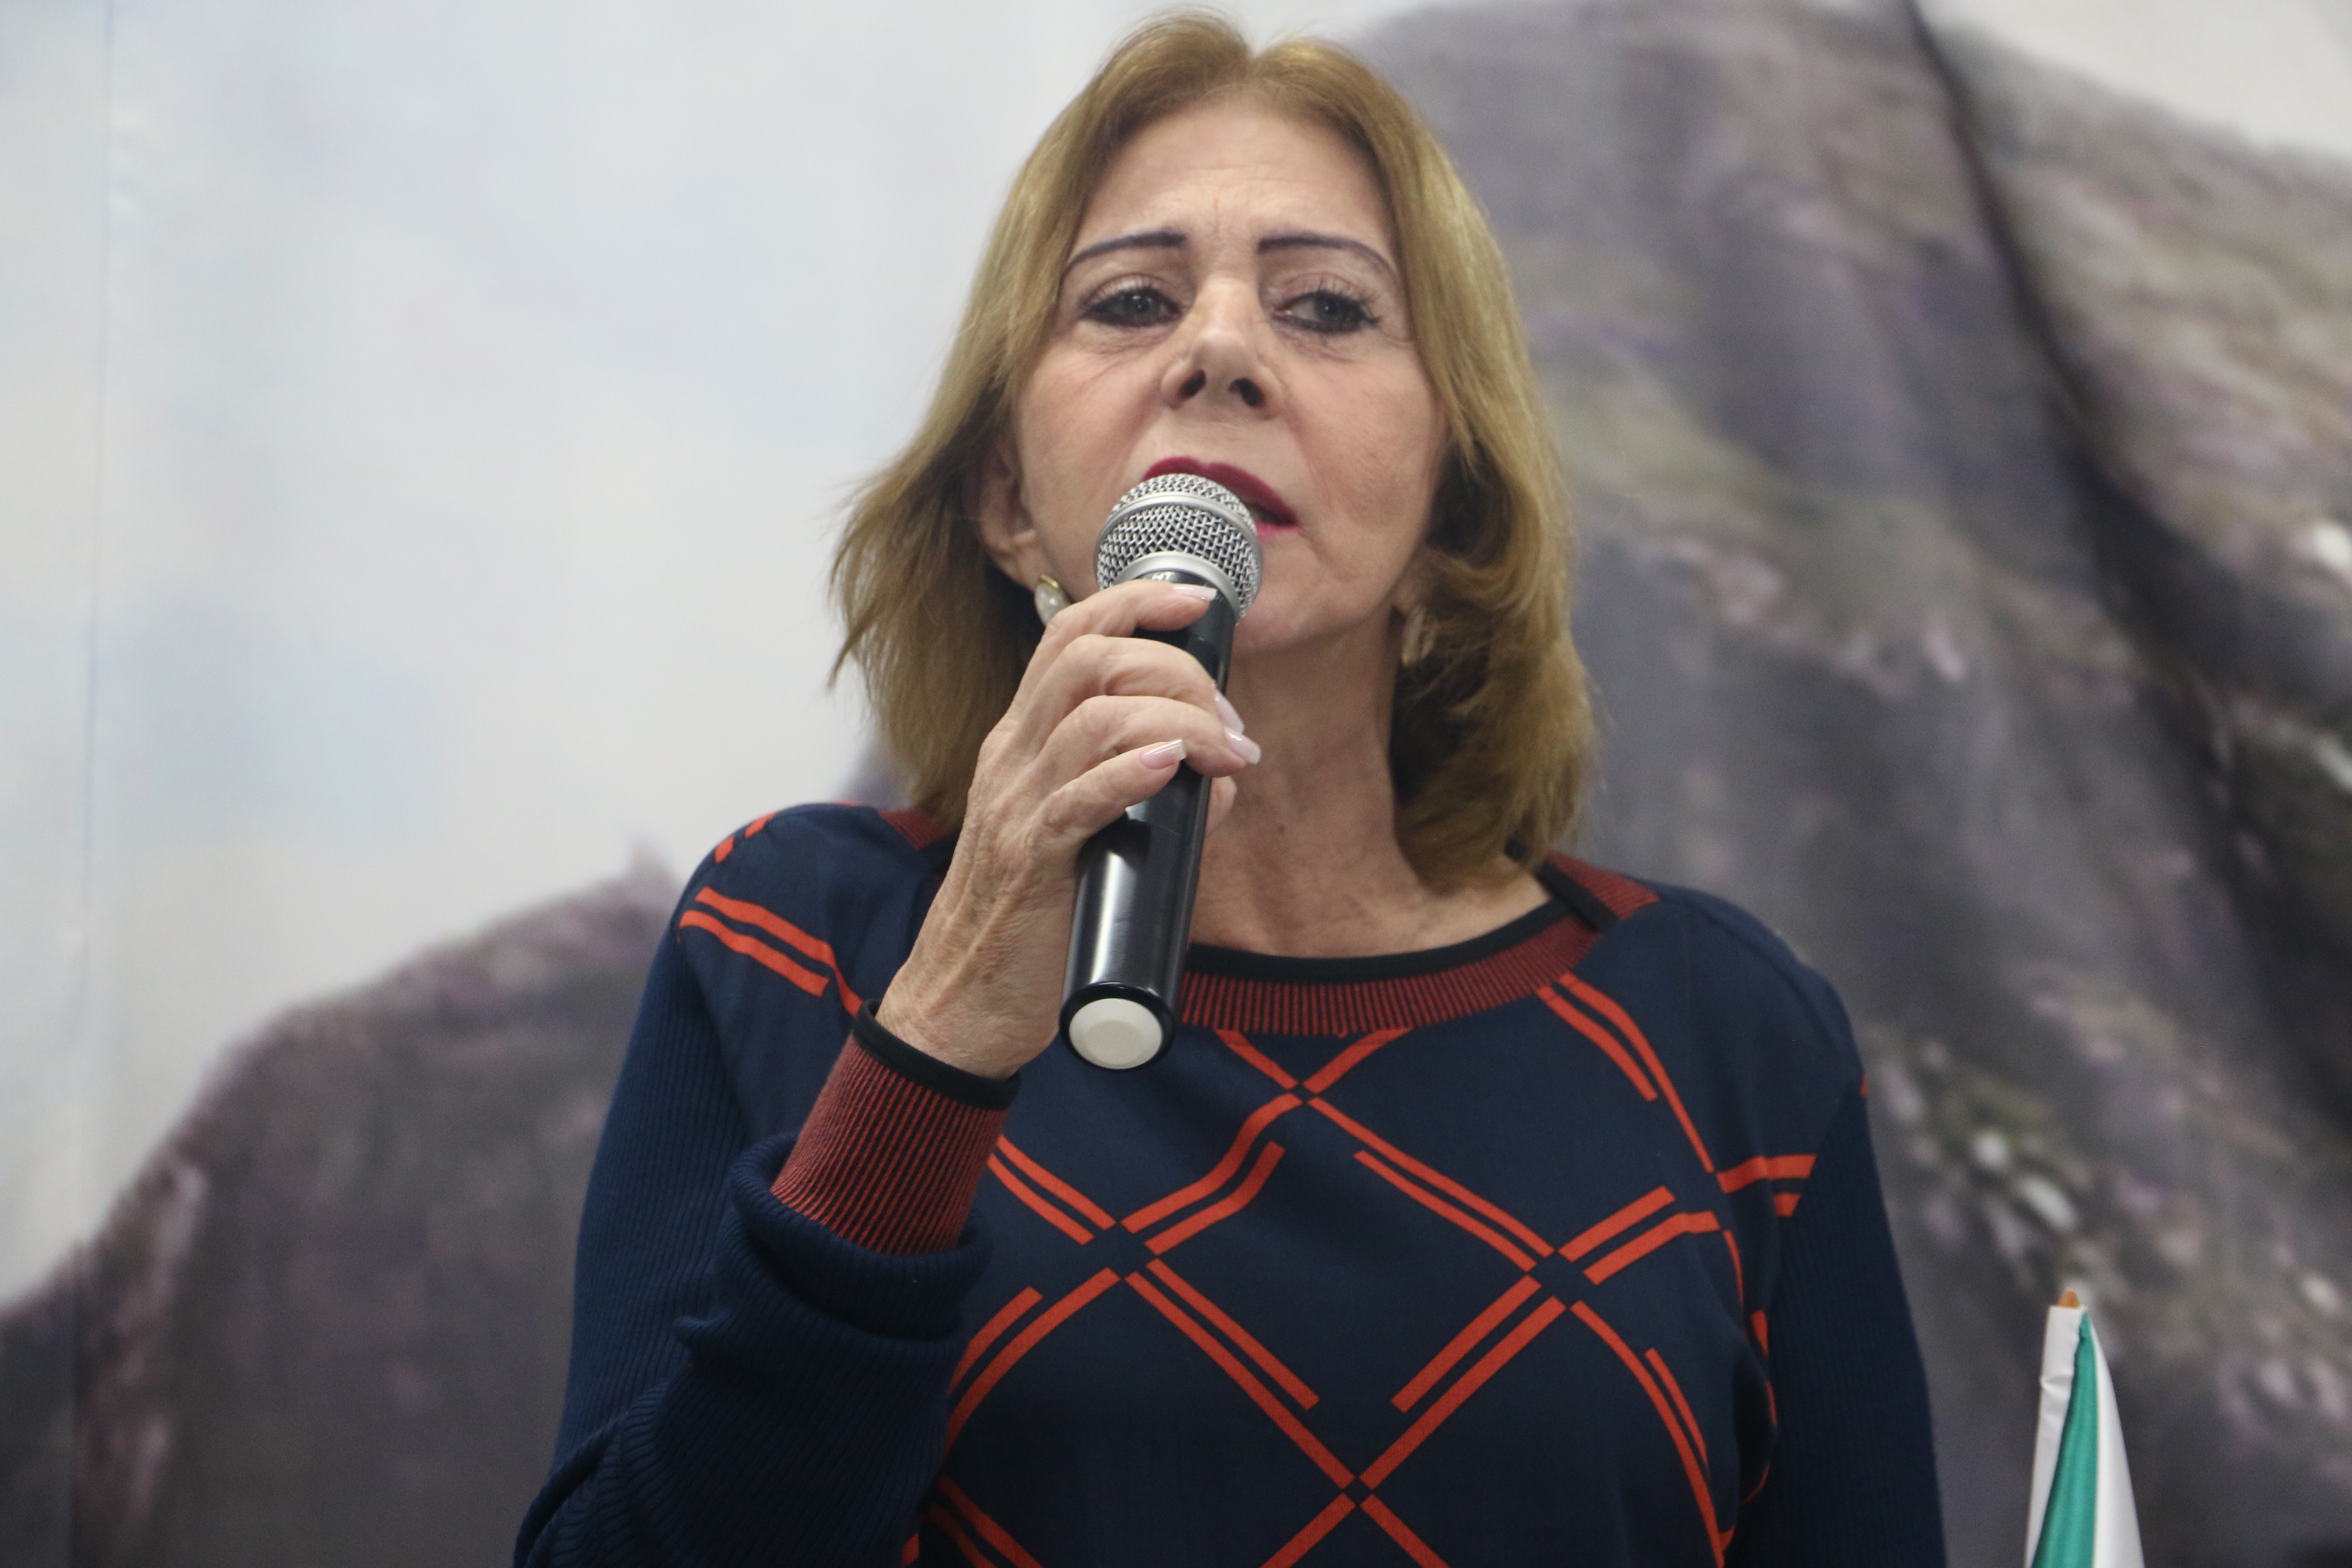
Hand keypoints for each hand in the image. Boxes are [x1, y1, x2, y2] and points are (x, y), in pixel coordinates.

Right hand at [875, 580, 1256, 1079]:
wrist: (962, 1002)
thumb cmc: (1029, 919)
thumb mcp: (1085, 838)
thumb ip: (1145, 797)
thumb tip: (1220, 776)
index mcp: (1022, 742)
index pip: (1069, 637)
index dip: (1135, 603)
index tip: (1197, 603)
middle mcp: (1012, 758)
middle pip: (1088, 660)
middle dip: (1175, 669)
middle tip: (1226, 721)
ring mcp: (1016, 806)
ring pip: (1092, 717)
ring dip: (1177, 720)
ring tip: (1223, 752)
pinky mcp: (1030, 862)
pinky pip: (1077, 798)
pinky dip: (1131, 772)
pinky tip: (1173, 767)